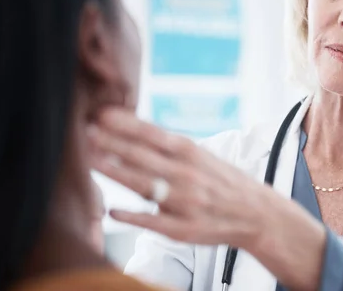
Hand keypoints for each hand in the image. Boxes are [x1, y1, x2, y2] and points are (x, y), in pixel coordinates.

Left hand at [87, 107, 267, 248]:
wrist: (256, 214)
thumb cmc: (223, 182)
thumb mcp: (203, 156)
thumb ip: (170, 148)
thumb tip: (134, 132)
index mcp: (191, 153)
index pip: (153, 134)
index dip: (127, 124)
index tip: (103, 114)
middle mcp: (187, 175)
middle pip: (144, 157)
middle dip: (113, 143)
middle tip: (87, 131)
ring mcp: (185, 202)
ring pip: (145, 185)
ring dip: (117, 172)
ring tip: (93, 161)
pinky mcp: (184, 229)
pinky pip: (154, 222)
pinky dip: (133, 217)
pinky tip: (112, 212)